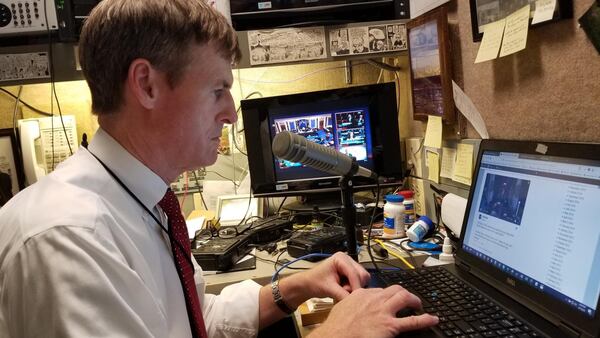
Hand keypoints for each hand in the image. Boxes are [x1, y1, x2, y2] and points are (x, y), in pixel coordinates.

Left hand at [298, 252, 370, 300]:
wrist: (308, 284)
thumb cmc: (315, 282)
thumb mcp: (328, 289)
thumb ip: (342, 294)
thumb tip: (355, 302)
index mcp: (341, 258)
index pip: (355, 273)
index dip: (356, 287)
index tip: (356, 300)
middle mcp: (348, 260)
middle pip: (362, 275)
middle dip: (356, 287)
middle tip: (344, 293)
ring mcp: (351, 266)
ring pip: (363, 279)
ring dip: (355, 288)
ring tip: (342, 291)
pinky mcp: (351, 273)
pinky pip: (360, 282)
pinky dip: (354, 288)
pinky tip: (344, 290)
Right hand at [309, 285, 438, 337]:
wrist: (336, 336)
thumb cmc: (336, 327)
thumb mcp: (342, 307)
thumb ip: (351, 303)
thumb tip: (353, 305)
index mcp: (362, 294)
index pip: (379, 290)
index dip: (386, 295)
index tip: (389, 299)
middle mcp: (375, 299)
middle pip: (395, 289)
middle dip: (404, 293)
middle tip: (408, 299)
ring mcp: (384, 311)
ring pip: (405, 297)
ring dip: (414, 300)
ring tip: (419, 305)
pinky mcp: (390, 325)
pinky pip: (412, 320)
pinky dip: (425, 319)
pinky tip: (432, 319)